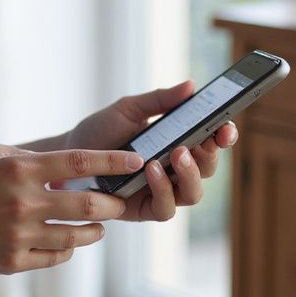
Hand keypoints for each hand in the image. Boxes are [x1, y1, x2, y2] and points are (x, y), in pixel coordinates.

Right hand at [0, 144, 141, 275]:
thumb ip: (23, 157)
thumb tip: (56, 161)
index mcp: (19, 170)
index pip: (79, 161)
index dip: (113, 161)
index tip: (137, 160)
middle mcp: (24, 202)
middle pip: (88, 203)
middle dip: (112, 203)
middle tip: (119, 202)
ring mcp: (20, 235)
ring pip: (77, 236)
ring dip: (94, 230)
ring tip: (97, 226)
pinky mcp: (14, 262)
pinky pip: (56, 257)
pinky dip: (67, 251)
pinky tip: (67, 243)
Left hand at [65, 81, 238, 223]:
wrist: (68, 155)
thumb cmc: (100, 131)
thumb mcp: (129, 109)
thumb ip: (159, 100)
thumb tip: (191, 85)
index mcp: (176, 143)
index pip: (210, 141)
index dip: (223, 135)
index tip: (227, 125)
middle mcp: (174, 170)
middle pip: (208, 168)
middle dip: (211, 154)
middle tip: (203, 139)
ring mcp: (161, 192)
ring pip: (193, 192)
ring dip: (190, 174)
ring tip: (176, 154)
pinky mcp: (144, 210)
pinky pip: (166, 209)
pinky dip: (164, 190)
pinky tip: (152, 170)